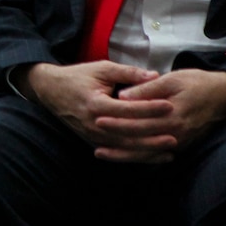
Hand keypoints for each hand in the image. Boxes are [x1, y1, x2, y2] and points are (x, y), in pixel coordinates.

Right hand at [22, 61, 173, 162]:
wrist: (50, 91)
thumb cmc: (77, 77)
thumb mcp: (101, 69)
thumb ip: (128, 72)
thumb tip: (155, 75)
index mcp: (95, 103)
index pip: (127, 109)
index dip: (149, 108)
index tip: (169, 106)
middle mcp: (93, 123)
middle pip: (127, 134)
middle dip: (152, 136)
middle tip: (175, 135)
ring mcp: (92, 135)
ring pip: (124, 148)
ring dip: (147, 151)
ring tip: (169, 150)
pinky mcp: (92, 141)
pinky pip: (117, 152)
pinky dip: (136, 156)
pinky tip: (153, 156)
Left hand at [93, 69, 225, 162]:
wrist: (224, 96)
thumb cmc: (196, 83)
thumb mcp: (172, 79)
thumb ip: (147, 89)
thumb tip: (122, 96)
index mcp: (172, 115)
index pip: (139, 121)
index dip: (118, 121)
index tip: (98, 118)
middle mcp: (176, 133)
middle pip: (140, 139)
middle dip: (115, 138)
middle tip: (93, 135)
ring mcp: (180, 142)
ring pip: (146, 152)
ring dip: (123, 154)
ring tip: (100, 153)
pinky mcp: (181, 145)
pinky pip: (156, 154)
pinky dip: (138, 157)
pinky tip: (122, 156)